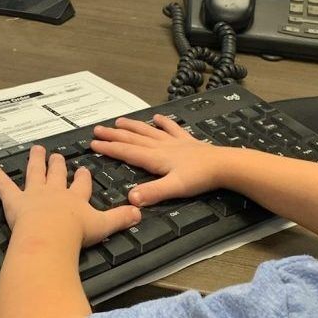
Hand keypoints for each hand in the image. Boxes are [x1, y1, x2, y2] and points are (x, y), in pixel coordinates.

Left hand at [0, 145, 140, 247]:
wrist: (50, 236)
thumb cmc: (76, 234)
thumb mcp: (103, 226)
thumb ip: (120, 219)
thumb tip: (140, 212)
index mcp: (75, 198)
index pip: (81, 184)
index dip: (82, 177)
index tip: (83, 169)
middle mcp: (55, 191)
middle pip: (57, 174)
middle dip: (57, 164)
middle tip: (57, 155)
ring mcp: (34, 194)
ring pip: (35, 173)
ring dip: (35, 161)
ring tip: (36, 150)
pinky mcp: (15, 201)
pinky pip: (5, 187)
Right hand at [91, 115, 225, 206]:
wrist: (224, 165)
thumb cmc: (199, 178)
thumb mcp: (174, 188)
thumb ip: (152, 192)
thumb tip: (130, 199)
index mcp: (155, 158)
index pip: (127, 152)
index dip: (109, 148)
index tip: (93, 144)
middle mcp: (161, 147)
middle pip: (133, 139)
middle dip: (114, 135)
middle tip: (98, 130)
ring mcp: (174, 142)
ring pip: (148, 131)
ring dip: (132, 126)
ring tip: (119, 121)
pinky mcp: (187, 141)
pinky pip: (171, 128)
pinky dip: (163, 123)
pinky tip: (157, 117)